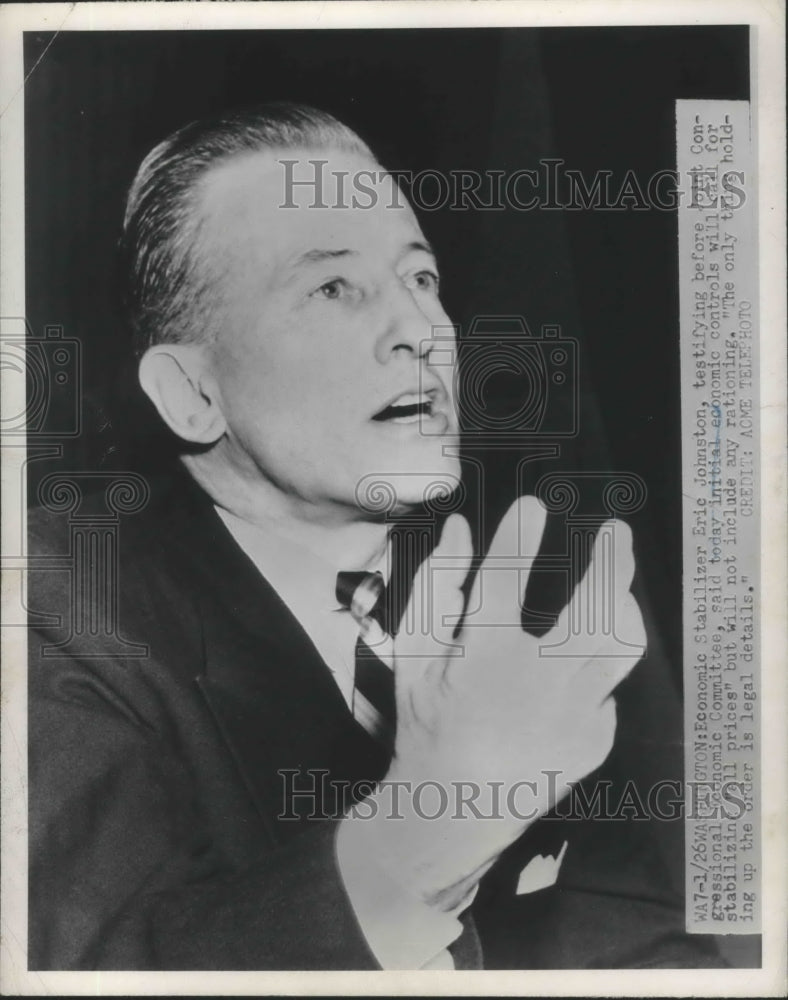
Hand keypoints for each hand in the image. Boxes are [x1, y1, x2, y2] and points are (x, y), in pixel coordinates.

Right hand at [349, 495, 646, 907]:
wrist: (455, 804)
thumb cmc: (429, 721)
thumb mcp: (416, 653)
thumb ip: (437, 586)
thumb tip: (459, 528)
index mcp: (485, 662)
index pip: (505, 580)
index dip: (519, 536)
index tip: (533, 506)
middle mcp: (538, 688)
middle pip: (595, 613)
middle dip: (613, 564)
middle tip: (617, 533)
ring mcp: (575, 719)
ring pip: (621, 648)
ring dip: (623, 606)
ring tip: (618, 586)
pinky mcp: (595, 740)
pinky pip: (609, 687)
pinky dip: (599, 664)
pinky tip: (578, 662)